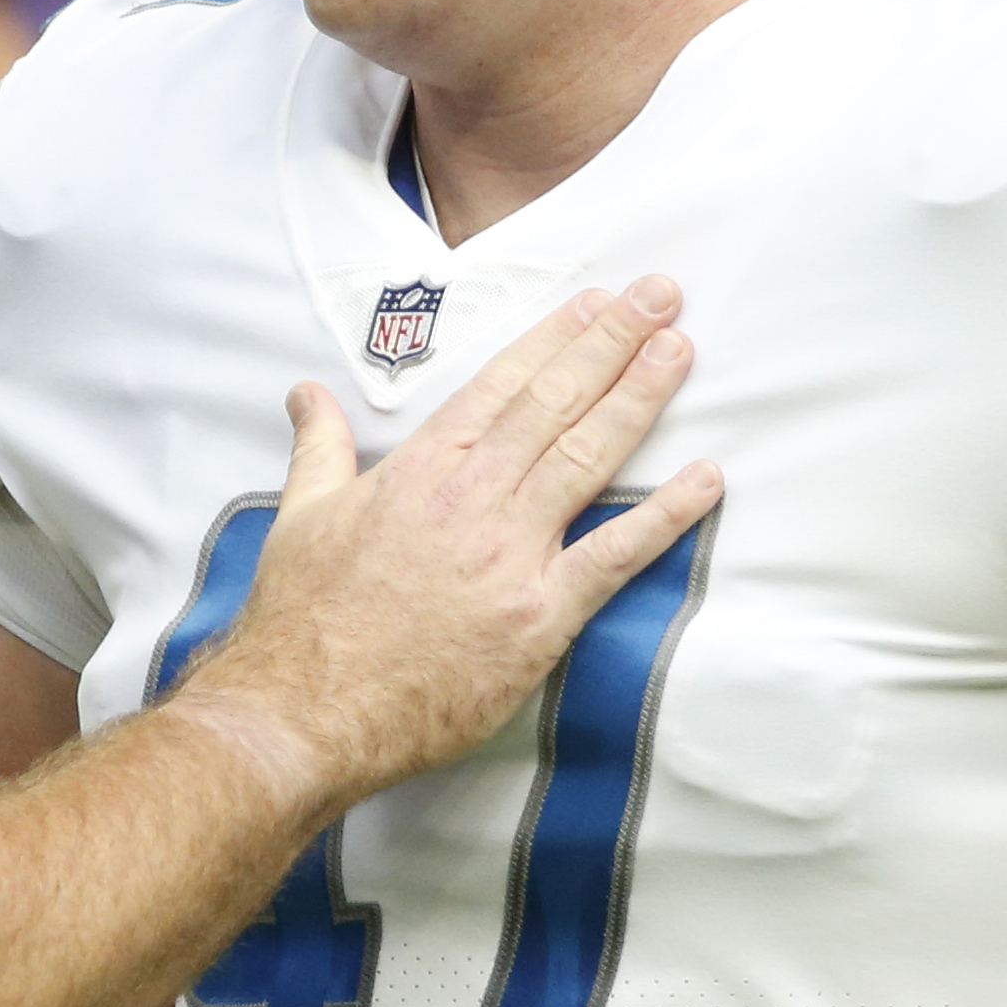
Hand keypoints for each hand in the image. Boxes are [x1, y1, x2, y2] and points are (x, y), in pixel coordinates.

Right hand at [181, 282, 720, 807]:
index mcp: (420, 469)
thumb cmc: (300, 622)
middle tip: (661, 297)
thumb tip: (307, 396)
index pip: (503, 384)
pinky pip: (614, 555)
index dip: (556, 338)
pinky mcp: (539, 615)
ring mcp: (510, 553)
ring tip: (680, 351)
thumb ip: (319, 448)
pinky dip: (665, 516)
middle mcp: (473, 498)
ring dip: (640, 398)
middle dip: (614, 342)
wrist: (306, 709)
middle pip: (556, 403)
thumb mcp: (300, 517)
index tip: (597, 303)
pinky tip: (706, 478)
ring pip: (588, 457)